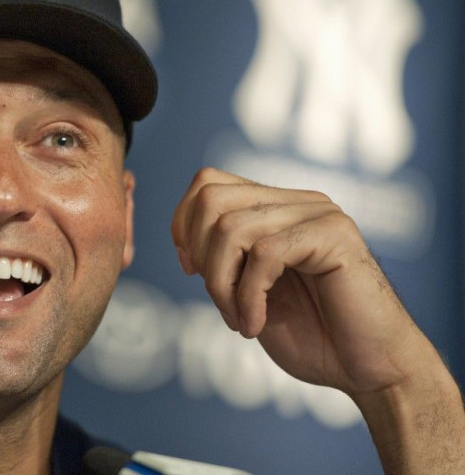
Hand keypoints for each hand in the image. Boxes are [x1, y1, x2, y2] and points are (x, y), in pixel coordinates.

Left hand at [171, 167, 426, 395]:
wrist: (371, 371)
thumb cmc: (313, 336)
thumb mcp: (249, 291)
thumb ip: (224, 258)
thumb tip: (184, 238)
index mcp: (276, 207)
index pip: (208, 183)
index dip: (183, 224)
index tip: (190, 270)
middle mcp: (296, 201)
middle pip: (212, 197)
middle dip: (200, 254)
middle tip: (220, 300)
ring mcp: (318, 213)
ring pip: (232, 228)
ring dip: (222, 285)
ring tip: (240, 321)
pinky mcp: (334, 235)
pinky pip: (265, 254)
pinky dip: (247, 297)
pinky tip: (255, 326)